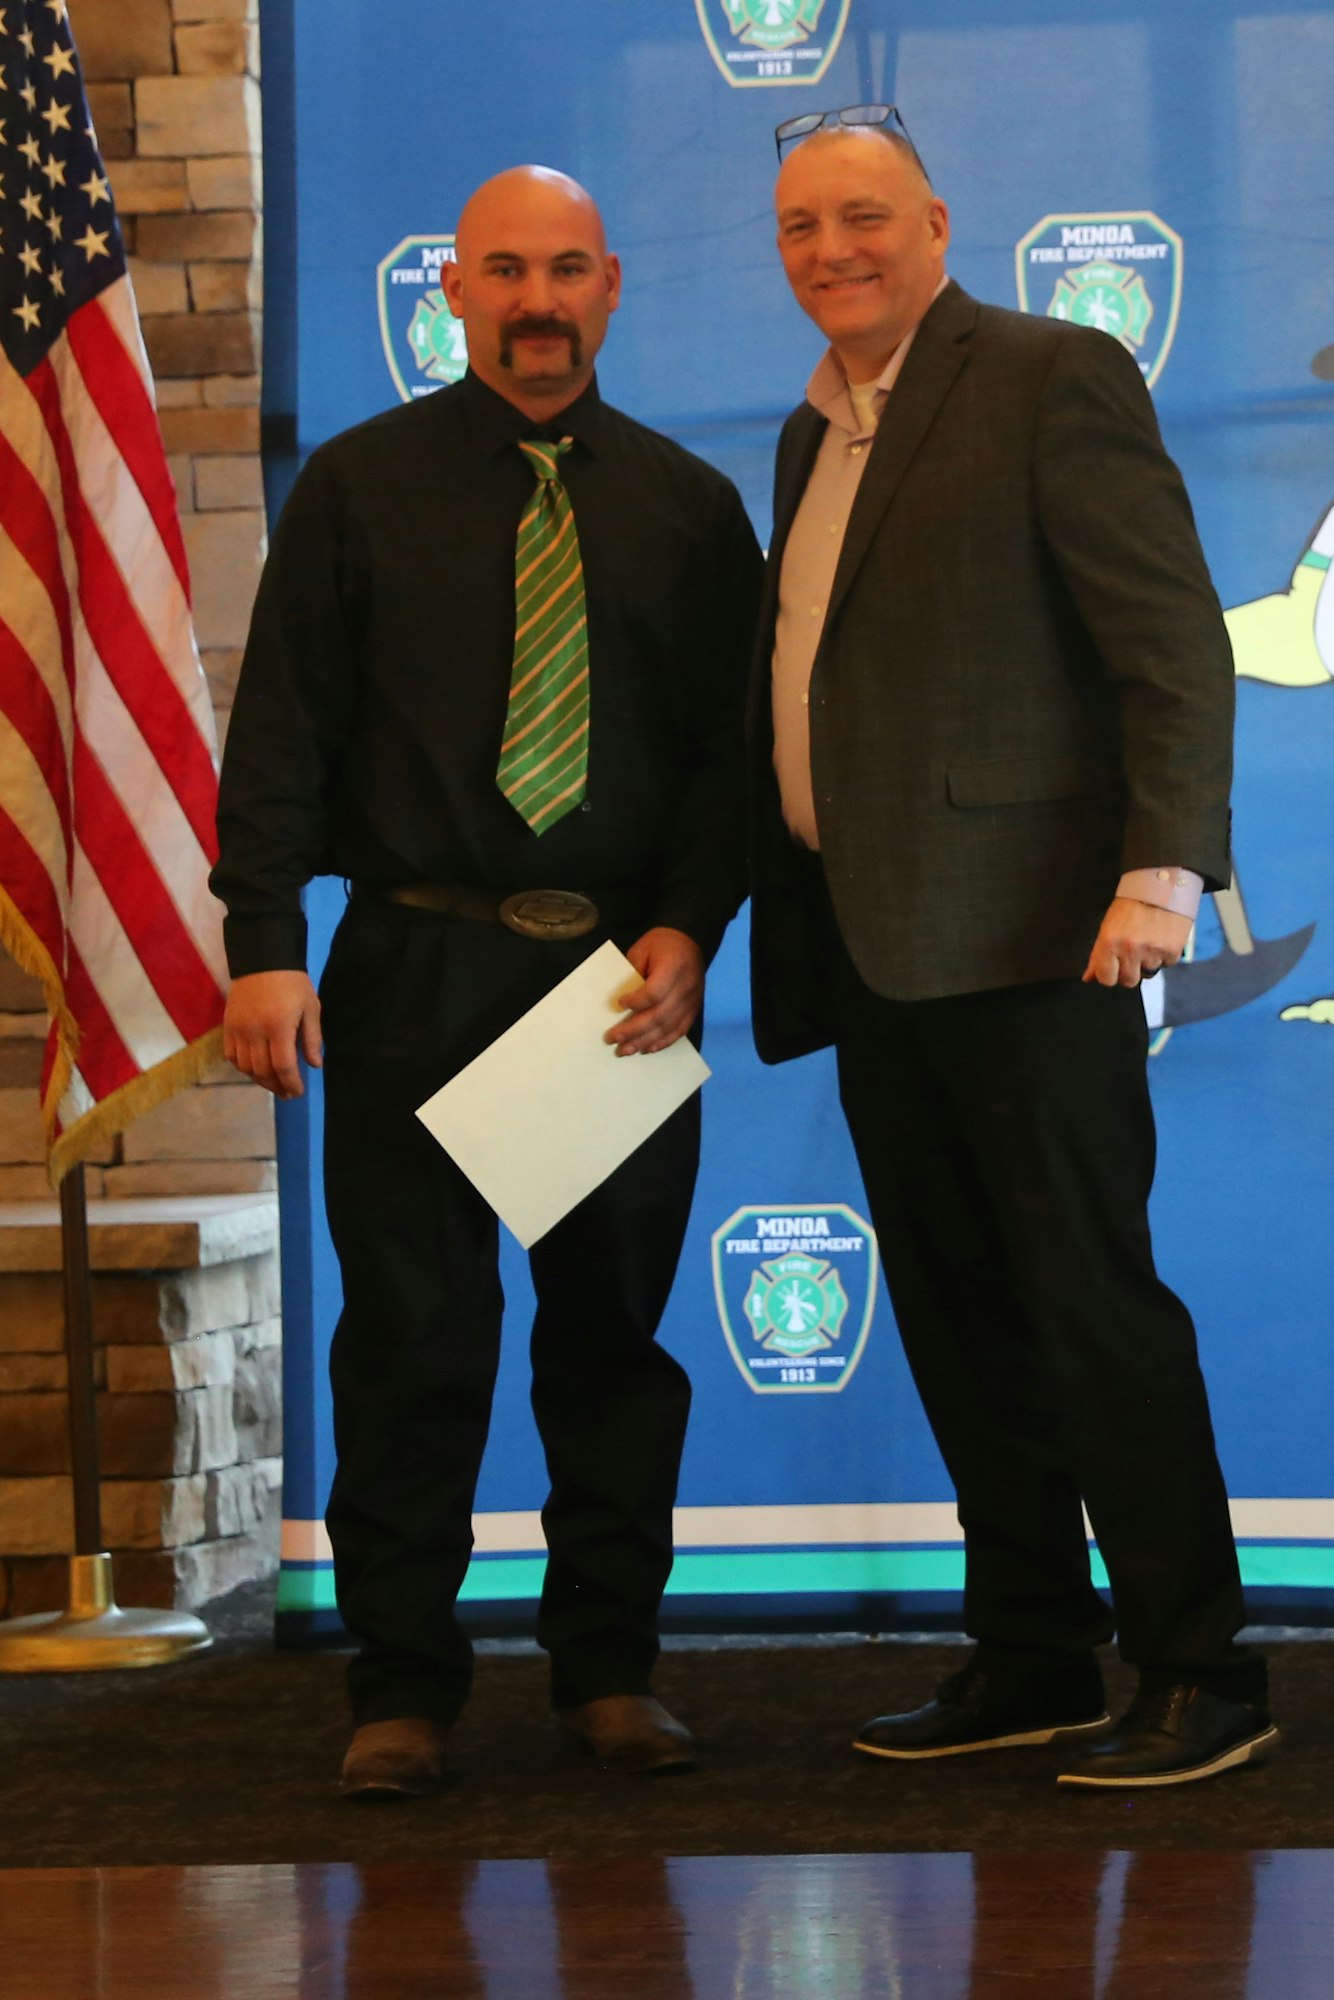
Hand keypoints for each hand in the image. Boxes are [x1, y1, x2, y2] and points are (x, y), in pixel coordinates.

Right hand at [223, 970, 322, 1097]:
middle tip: (287, 1093)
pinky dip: (243, 1067)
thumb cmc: (293, 983)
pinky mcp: (228, 1026)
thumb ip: (312, 1038)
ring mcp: (238, 1030)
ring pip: (245, 1067)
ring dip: (260, 1080)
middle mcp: (255, 1031)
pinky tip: (254, 1070)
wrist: (262, 960)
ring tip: (273, 1084)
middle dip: (277, 1086)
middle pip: (263, 1070)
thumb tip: (314, 1065)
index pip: (283, 1066)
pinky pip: (231, 1056)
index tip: (297, 1092)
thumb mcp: (311, 1008)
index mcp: (279, 1027)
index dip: (290, 1083)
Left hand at [605, 927, 703, 1054]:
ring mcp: (692, 1000)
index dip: (636, 1001)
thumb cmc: (661, 944)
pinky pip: (679, 1030)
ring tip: (625, 1050)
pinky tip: (647, 1048)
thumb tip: (618, 1002)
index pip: (654, 992)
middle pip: (659, 1015)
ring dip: (645, 1041)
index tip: (619, 1003)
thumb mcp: (642, 949)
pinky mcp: (693, 1009)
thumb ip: (632, 973)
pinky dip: (662, 1042)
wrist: (690, 941)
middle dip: (633, 1030)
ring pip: (668, 1027)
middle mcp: (686, 987)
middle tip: (613, 1039)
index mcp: (673, 966)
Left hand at [1082, 896, 1191, 988]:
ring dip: (1148, 961)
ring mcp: (1152, 952)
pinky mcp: (1172, 951)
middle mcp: (1130, 950)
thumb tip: (1088, 978)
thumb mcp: (1108, 926)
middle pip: (1128, 981)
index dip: (1110, 975)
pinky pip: (1167, 964)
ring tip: (1149, 940)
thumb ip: (1097, 955)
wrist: (1161, 886)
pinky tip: (1162, 937)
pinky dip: (1164, 954)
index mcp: (1109, 943)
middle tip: (1132, 953)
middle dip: (1129, 971)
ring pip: (1148, 973)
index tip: (1114, 968)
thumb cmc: (1131, 904)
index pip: (1106, 979)